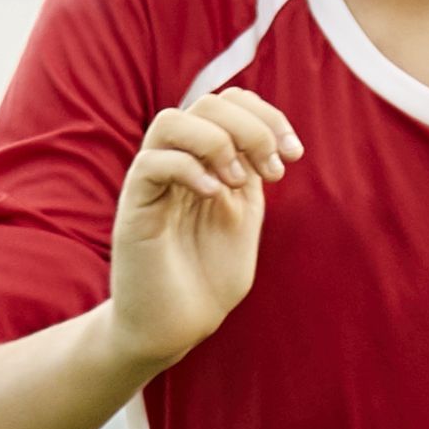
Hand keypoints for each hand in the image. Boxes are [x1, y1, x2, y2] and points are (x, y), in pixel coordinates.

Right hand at [107, 90, 299, 372]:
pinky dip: (188, 168)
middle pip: (207, 103)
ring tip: (237, 181)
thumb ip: (251, 174)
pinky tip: (214, 195)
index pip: (229, 103)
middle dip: (252, 128)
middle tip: (273, 172)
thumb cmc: (209, 276)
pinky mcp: (134, 207)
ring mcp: (153, 182)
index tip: (295, 154)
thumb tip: (266, 139)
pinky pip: (151, 163)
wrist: (176, 326)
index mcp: (208, 161)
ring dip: (217, 142)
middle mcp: (178, 162)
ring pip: (171, 121)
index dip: (266, 115)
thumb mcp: (244, 216)